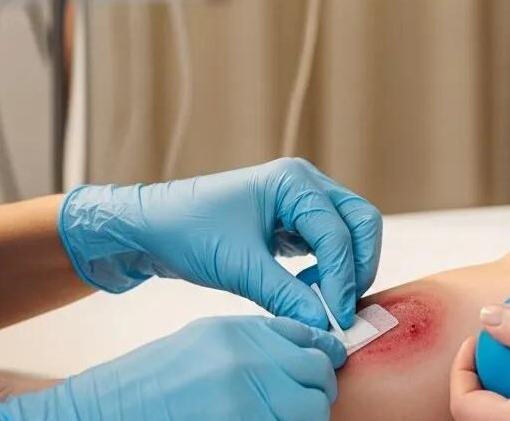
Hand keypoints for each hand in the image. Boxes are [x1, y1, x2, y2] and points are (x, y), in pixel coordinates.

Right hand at [0, 316, 345, 420]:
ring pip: (311, 412)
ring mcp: (242, 402)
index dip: (323, 358)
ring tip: (280, 417)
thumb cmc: (150, 380)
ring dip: (304, 418)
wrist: (105, 410)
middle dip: (317, 392)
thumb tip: (308, 350)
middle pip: (318, 377)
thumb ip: (256, 342)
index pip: (309, 339)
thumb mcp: (203, 342)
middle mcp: (244, 362)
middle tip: (302, 404)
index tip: (325, 368)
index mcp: (236, 333)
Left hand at [59, 157, 381, 328]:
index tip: (336, 317)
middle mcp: (302, 185)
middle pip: (360, 223)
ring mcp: (298, 202)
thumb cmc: (188, 233)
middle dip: (358, 266)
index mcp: (293, 182)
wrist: (149, 229)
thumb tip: (326, 326)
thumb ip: (286, 297)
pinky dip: (326, 270)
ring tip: (319, 302)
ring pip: (347, 234)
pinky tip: (304, 292)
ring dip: (344, 269)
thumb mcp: (238, 268)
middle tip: (343, 307)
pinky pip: (325, 245)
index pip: (338, 232)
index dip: (343, 277)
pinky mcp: (289, 223)